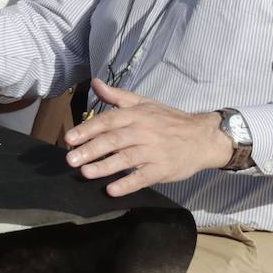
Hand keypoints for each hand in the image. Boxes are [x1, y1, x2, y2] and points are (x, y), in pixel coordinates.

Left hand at [62, 79, 232, 196]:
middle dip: (91, 149)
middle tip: (70, 159)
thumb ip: (117, 96)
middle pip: (114, 140)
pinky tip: (111, 189)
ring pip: (126, 159)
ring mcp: (154, 151)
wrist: (203, 137)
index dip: (88, 129)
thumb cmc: (169, 120)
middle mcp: (144, 131)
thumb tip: (95, 83)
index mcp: (137, 115)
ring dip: (105, 166)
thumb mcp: (144, 103)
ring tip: (85, 173)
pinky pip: (143, 177)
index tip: (69, 138)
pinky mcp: (163, 169)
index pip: (108, 121)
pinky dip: (127, 184)